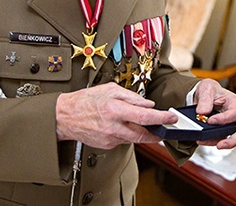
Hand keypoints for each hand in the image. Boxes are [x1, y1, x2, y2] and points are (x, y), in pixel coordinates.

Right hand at [55, 82, 177, 148]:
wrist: (64, 117)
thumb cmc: (86, 100)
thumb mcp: (110, 89)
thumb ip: (131, 97)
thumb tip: (148, 104)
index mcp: (115, 110)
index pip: (144, 116)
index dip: (161, 118)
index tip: (171, 117)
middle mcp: (113, 127)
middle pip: (143, 134)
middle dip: (157, 133)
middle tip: (165, 127)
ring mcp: (109, 138)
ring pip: (133, 138)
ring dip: (141, 132)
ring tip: (143, 123)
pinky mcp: (106, 145)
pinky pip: (123, 140)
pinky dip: (127, 133)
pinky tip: (122, 125)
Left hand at [192, 78, 235, 148]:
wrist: (202, 95)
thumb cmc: (209, 90)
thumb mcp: (206, 88)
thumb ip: (205, 99)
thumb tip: (203, 112)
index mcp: (233, 102)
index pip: (234, 113)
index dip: (223, 119)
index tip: (210, 120)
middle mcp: (233, 115)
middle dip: (231, 141)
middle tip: (220, 145)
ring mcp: (228, 125)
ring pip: (230, 139)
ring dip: (217, 142)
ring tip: (203, 140)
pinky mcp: (220, 131)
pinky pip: (219, 140)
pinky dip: (211, 142)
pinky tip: (202, 139)